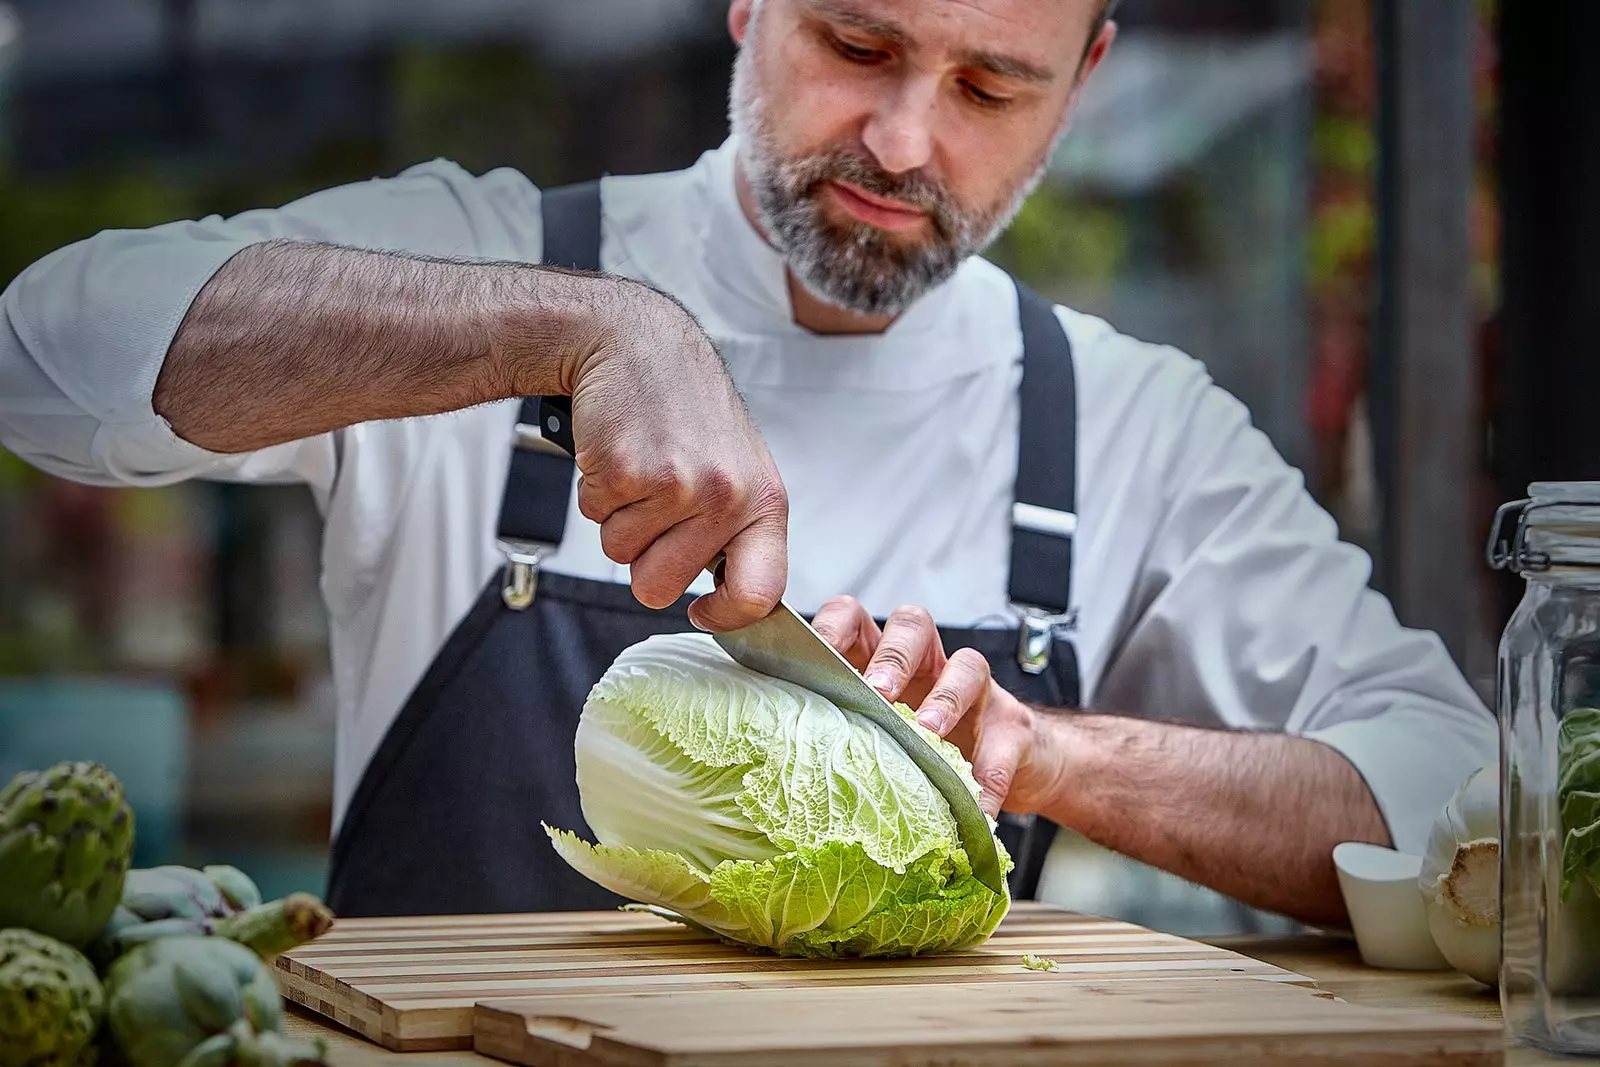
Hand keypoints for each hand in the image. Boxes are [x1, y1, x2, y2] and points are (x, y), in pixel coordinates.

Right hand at [564, 283, 788, 630]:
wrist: (638, 343)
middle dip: (644, 559)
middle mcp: (726, 496)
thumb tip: (733, 599)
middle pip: (660, 588)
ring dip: (619, 519)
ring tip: (641, 469)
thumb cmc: (686, 409)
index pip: (760, 593)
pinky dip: (596, 491)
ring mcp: (676, 485)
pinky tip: (620, 452)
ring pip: (621, 556)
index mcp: (765, 501)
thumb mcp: (739, 468)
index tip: (702, 611)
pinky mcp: (625, 471)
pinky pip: (594, 517)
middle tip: (654, 508)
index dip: (725, 617)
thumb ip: (739, 531)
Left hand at [811, 596, 1057, 817]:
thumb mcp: (877, 739)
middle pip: (912, 626)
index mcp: (882, 659)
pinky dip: (989, 772)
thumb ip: (844, 739)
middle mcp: (928, 663)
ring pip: (966, 662)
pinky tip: (978, 804)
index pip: (854, 619)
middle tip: (876, 692)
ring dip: (945, 697)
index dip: (833, 628)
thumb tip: (784, 773)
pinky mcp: (1011, 723)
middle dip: (893, 656)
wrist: (1007, 766)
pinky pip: (1005, 738)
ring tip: (928, 732)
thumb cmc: (921, 750)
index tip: (812, 656)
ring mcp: (974, 688)